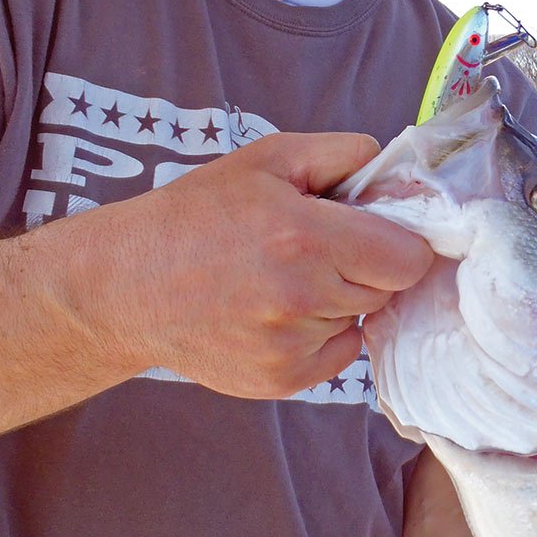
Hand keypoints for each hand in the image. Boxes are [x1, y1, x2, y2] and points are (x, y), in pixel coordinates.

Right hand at [94, 131, 432, 397]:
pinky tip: (276, 312)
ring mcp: (292, 346)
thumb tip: (398, 175)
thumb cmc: (197, 214)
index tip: (375, 231)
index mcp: (306, 237)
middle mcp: (303, 298)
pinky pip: (339, 355)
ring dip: (339, 300)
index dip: (401, 240)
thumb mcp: (268, 158)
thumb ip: (344, 155)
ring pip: (361, 319)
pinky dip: (322, 335)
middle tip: (316, 248)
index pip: (410, 258)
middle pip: (388, 287)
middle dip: (366, 265)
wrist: (126, 284)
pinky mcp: (282, 381)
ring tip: (284, 279)